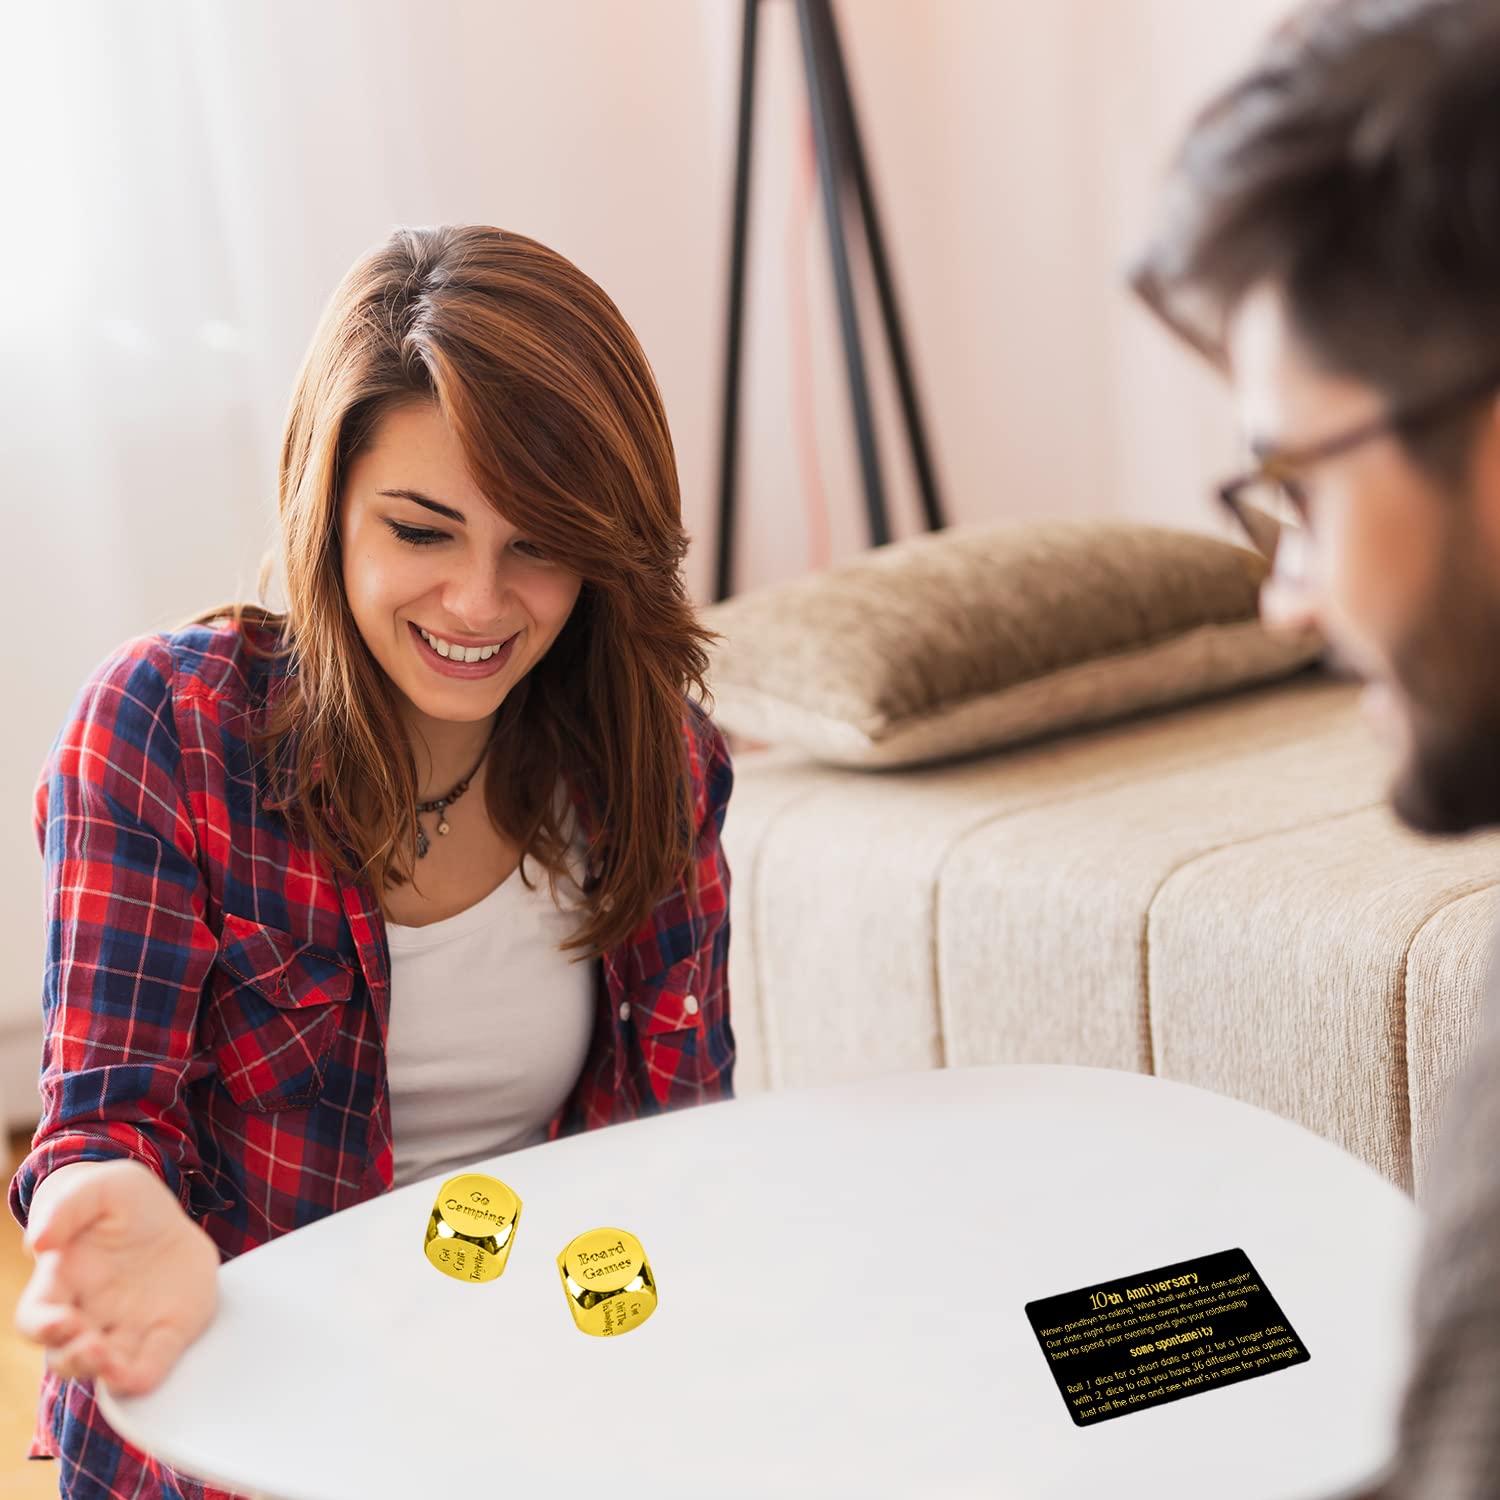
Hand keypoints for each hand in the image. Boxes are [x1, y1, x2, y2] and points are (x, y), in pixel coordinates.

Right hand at [13, 1159, 219, 1394]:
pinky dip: (142, 1377)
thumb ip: (67, 1207)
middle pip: (64, 1356)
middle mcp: (88, 1316)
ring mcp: (125, 1329)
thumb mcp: (101, 1188)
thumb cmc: (124, 1202)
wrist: (170, 1215)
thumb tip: (38, 1243)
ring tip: (114, 1365)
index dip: (43, 1326)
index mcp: (62, 1283)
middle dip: (74, 1360)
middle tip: (93, 1347)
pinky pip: (149, 1367)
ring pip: (102, 1372)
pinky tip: (141, 1373)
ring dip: (104, 1375)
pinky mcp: (164, 1333)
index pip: (36, 1318)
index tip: (62, 1321)